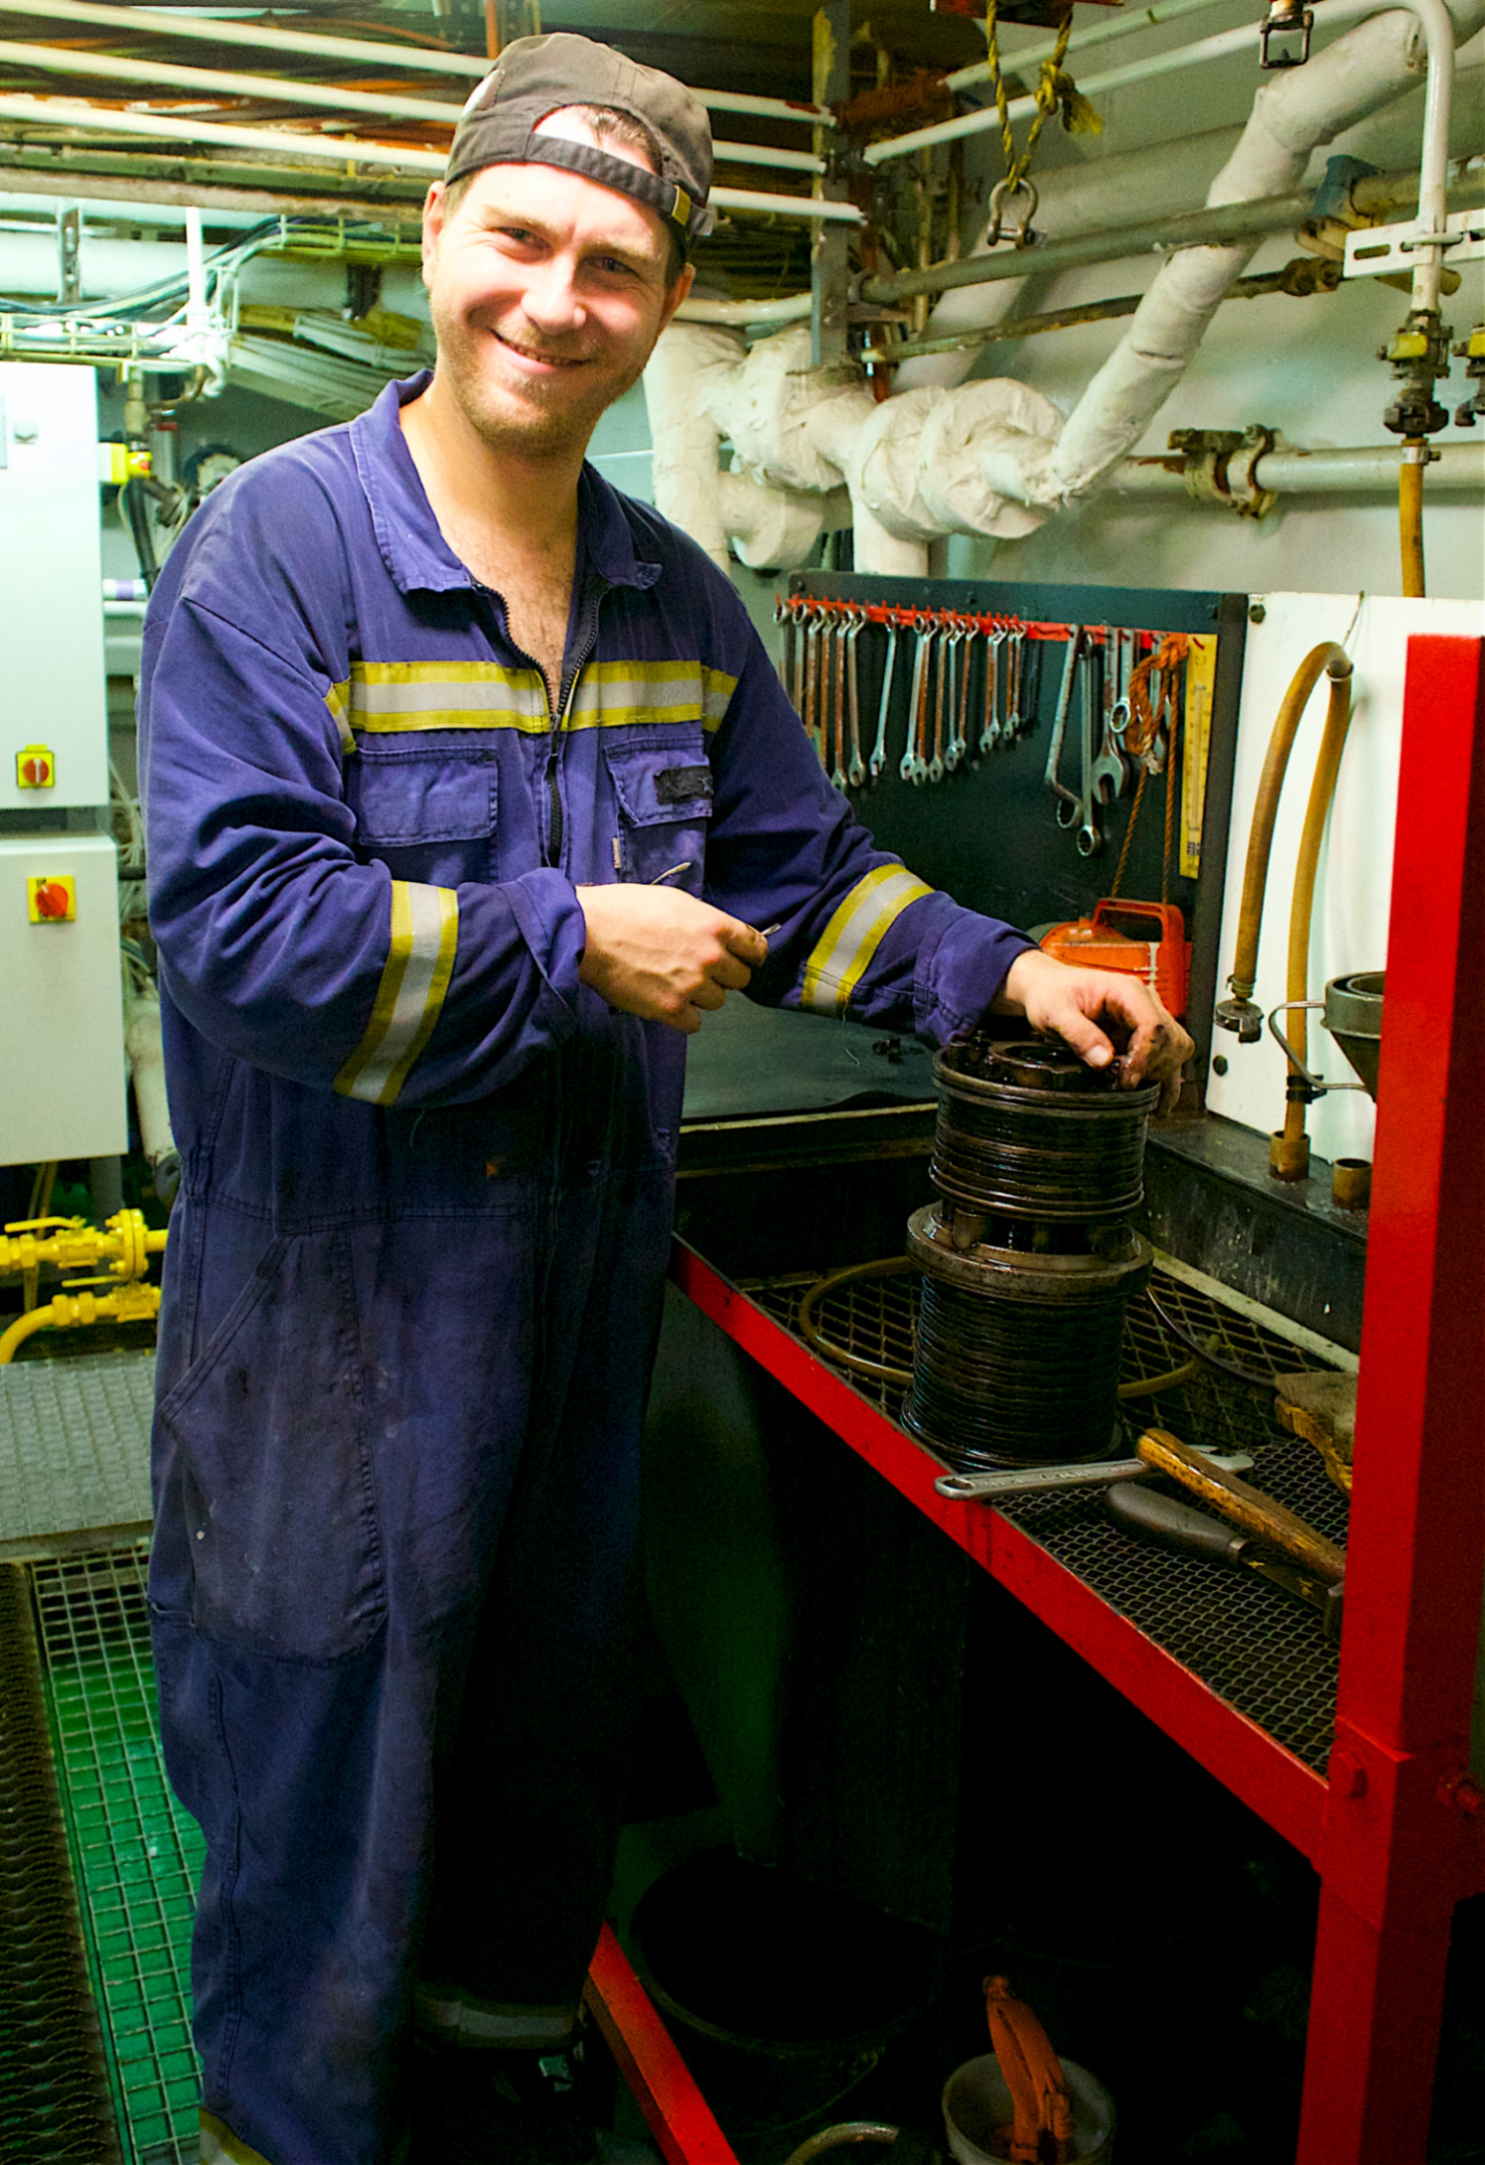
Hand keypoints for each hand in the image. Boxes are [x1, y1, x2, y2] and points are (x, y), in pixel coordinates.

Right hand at [575, 884, 766, 1033]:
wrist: (586, 932)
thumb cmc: (623, 910)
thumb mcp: (674, 901)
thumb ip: (704, 922)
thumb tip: (719, 937)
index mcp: (714, 926)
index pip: (756, 948)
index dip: (750, 955)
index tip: (743, 960)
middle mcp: (710, 957)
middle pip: (740, 979)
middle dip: (724, 976)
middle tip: (700, 971)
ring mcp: (692, 985)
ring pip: (717, 1002)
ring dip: (700, 996)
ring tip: (673, 982)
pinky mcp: (671, 1009)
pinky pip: (694, 1023)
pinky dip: (683, 1016)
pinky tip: (666, 1000)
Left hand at [999, 947, 1192, 1114]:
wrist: (1049, 990)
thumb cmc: (1052, 993)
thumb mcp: (1054, 1011)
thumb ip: (1077, 1033)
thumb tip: (1103, 1060)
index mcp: (1127, 991)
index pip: (1153, 1025)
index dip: (1144, 1057)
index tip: (1127, 1080)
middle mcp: (1145, 1003)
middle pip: (1171, 1040)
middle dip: (1152, 1067)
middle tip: (1123, 1084)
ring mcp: (1147, 1019)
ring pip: (1177, 1050)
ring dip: (1161, 1074)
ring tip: (1132, 1088)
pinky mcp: (1144, 1037)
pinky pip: (1169, 1059)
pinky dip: (1166, 1081)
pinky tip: (1159, 1103)